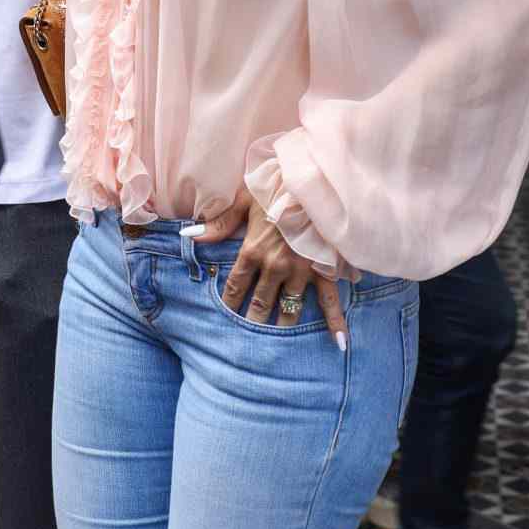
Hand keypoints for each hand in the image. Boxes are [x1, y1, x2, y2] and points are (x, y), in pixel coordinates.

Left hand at [196, 198, 348, 342]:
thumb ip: (219, 224)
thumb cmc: (277, 185)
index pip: (235, 285)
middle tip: (245, 344)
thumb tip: (189, 236)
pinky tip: (338, 344)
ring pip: (289, 308)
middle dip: (251, 322)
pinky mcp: (325, 270)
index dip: (228, 303)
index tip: (223, 318)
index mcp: (253, 251)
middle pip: (260, 303)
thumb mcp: (244, 200)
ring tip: (274, 346)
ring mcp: (302, 272)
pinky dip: (335, 323)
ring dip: (280, 327)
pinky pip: (330, 301)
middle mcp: (275, 267)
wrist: (314, 182)